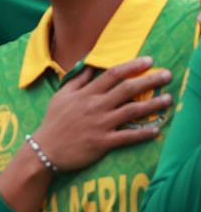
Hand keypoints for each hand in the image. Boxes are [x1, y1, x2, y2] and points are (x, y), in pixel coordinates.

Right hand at [30, 58, 171, 173]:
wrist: (43, 151)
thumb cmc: (53, 122)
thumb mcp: (61, 96)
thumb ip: (77, 80)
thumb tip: (88, 63)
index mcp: (85, 94)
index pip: (112, 74)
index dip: (132, 66)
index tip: (148, 61)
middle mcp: (95, 107)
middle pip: (127, 89)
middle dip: (150, 80)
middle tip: (167, 75)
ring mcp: (100, 124)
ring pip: (132, 111)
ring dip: (153, 105)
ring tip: (168, 99)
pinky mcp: (102, 142)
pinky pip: (127, 137)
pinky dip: (143, 133)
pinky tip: (156, 130)